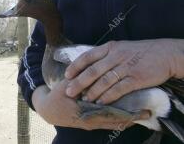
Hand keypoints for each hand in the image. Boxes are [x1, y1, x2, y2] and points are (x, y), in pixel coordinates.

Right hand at [32, 81, 148, 129]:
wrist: (48, 110)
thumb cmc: (57, 96)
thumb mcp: (67, 86)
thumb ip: (81, 80)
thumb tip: (95, 71)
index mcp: (85, 112)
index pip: (111, 113)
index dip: (126, 111)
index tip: (141, 108)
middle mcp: (91, 121)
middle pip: (115, 121)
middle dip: (131, 117)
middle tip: (147, 113)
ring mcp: (91, 124)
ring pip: (113, 124)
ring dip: (127, 120)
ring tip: (141, 115)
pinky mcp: (90, 124)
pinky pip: (108, 124)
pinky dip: (118, 120)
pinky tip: (127, 116)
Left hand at [65, 39, 183, 104]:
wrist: (164, 54)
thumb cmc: (139, 52)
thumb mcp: (120, 48)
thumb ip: (105, 55)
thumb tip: (88, 66)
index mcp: (110, 48)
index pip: (87, 56)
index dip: (75, 66)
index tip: (66, 75)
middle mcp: (115, 56)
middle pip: (92, 70)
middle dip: (79, 82)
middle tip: (69, 92)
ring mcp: (126, 67)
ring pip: (104, 81)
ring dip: (92, 92)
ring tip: (84, 99)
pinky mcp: (136, 78)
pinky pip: (118, 89)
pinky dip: (108, 96)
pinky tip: (100, 102)